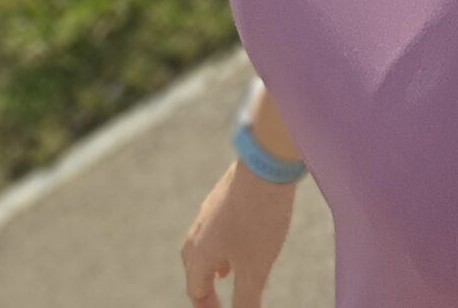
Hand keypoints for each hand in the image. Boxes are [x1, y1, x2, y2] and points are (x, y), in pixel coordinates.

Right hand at [180, 157, 298, 305]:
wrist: (265, 163)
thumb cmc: (258, 220)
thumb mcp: (255, 269)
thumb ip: (246, 301)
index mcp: (201, 252)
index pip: (195, 288)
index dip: (206, 307)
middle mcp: (200, 229)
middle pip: (192, 264)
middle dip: (203, 284)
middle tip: (214, 298)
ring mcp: (211, 207)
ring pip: (205, 241)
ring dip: (213, 261)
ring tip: (228, 271)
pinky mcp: (225, 192)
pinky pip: (216, 223)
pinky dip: (224, 240)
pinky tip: (243, 237)